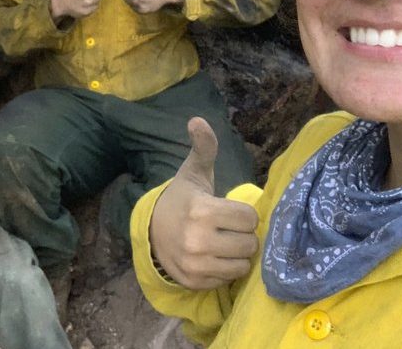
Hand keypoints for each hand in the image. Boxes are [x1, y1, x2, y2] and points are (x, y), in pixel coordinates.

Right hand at [149, 117, 258, 289]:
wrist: (152, 230)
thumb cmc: (182, 199)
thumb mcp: (193, 172)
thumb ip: (204, 147)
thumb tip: (197, 120)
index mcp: (202, 211)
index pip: (249, 218)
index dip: (243, 214)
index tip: (230, 211)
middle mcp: (198, 240)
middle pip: (249, 243)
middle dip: (243, 235)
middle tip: (228, 228)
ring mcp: (195, 265)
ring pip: (242, 265)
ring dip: (237, 254)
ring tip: (223, 243)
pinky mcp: (194, 282)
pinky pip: (228, 279)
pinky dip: (225, 270)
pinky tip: (213, 257)